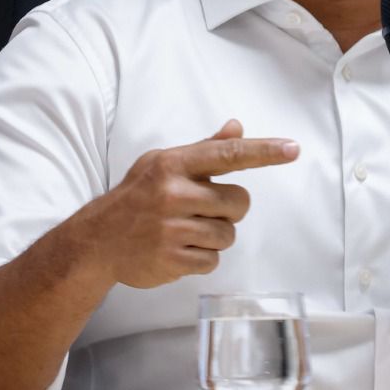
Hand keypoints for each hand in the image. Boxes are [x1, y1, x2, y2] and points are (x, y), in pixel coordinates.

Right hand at [88, 119, 298, 289]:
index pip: (228, 154)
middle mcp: (174, 193)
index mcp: (174, 164)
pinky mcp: (171, 259)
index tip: (293, 148)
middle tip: (204, 209)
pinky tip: (180, 248)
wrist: (97, 240)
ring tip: (187, 230)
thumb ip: (204, 149)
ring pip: (228, 235)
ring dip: (215, 235)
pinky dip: (202, 257)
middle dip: (229, 209)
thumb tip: (238, 128)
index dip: (264, 151)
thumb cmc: (138, 196)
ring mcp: (172, 229)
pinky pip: (213, 261)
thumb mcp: (164, 164)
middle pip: (239, 202)